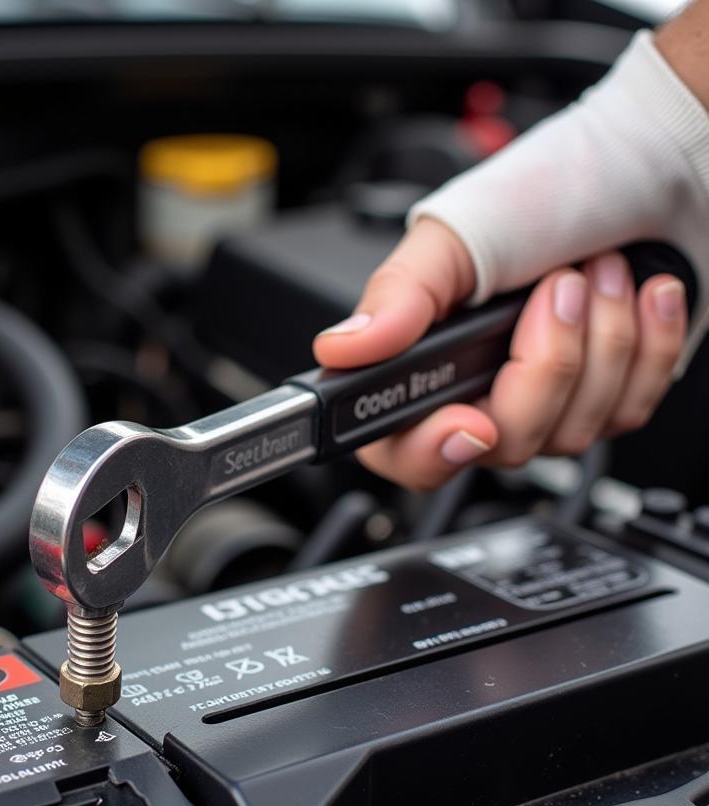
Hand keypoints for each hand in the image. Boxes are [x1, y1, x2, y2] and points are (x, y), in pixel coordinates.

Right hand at [313, 218, 687, 489]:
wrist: (647, 169)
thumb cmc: (546, 193)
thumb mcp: (456, 234)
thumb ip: (398, 296)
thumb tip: (342, 349)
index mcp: (420, 365)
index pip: (403, 451)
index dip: (431, 450)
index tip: (469, 423)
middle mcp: (477, 394)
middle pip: (501, 443)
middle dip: (544, 362)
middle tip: (556, 288)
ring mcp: (543, 405)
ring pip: (571, 433)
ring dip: (602, 338)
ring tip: (596, 271)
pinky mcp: (606, 402)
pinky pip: (627, 414)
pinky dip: (647, 347)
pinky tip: (640, 296)